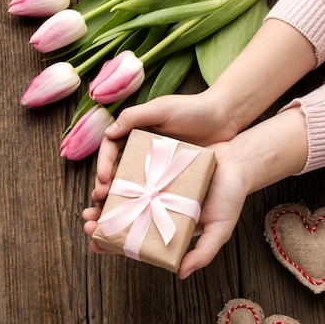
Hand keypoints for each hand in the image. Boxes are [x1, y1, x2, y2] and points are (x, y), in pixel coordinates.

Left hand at [82, 140, 248, 276]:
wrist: (239, 162)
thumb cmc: (230, 198)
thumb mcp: (219, 229)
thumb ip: (203, 253)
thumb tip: (180, 273)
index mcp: (165, 227)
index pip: (133, 241)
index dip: (112, 245)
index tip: (95, 246)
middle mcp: (155, 208)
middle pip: (121, 219)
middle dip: (100, 222)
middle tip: (88, 222)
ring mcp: (153, 186)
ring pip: (121, 196)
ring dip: (103, 200)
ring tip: (94, 201)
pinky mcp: (153, 165)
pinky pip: (130, 172)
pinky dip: (116, 176)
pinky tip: (106, 180)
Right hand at [87, 91, 239, 214]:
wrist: (224, 118)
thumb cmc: (193, 109)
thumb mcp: (162, 108)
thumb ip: (134, 117)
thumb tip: (108, 133)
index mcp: (134, 132)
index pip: (110, 149)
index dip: (103, 164)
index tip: (102, 179)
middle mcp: (141, 149)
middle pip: (116, 170)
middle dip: (104, 186)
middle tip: (100, 200)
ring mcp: (155, 165)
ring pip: (131, 183)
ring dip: (118, 198)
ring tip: (111, 212)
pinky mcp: (169, 177)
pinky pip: (152, 191)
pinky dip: (142, 202)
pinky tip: (137, 214)